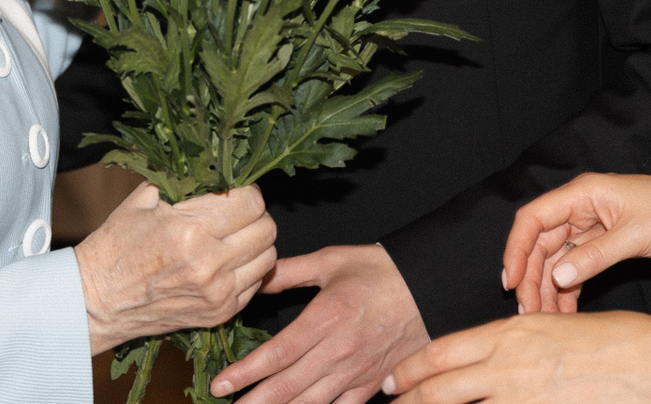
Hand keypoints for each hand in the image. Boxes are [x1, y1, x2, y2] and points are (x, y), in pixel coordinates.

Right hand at [74, 183, 277, 355]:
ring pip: (267, 258)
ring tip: (233, 239)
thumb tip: (217, 169)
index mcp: (190, 230)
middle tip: (237, 214)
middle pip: (266, 229)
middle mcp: (208, 264)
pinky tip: (226, 264)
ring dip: (255, 244)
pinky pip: (255, 285)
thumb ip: (183, 182)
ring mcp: (216, 293)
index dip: (247, 192)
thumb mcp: (143, 200)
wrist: (95, 302)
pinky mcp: (218, 314)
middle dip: (255, 216)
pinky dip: (247, 271)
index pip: (251, 202)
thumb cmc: (115, 247)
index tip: (235, 192)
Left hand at [211, 243, 427, 403]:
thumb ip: (290, 271)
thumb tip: (257, 277)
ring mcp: (357, 372)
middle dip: (254, 401)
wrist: (430, 286)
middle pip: (288, 386)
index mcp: (326, 318)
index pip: (277, 354)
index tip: (220, 384)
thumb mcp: (332, 260)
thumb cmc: (381, 270)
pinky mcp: (373, 384)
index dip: (245, 373)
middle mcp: (339, 351)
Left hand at [387, 311, 650, 403]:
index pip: (443, 353)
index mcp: (511, 334)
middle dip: (410, 400)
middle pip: (441, 388)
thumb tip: (492, 357)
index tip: (393, 380)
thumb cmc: (617, 339)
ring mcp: (525, 397)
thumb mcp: (557, 327)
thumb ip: (518, 343)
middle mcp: (510, 365)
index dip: (410, 370)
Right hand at [503, 173, 650, 313]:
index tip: (512, 281)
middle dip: (532, 277)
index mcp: (584, 193)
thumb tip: (558, 277)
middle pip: (541, 243)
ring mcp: (594, 227)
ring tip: (546, 319)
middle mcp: (583, 208)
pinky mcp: (607, 244)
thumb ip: (594, 256)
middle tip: (529, 311)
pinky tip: (567, 312)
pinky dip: (570, 288)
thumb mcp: (635, 235)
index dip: (516, 249)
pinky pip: (578, 267)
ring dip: (549, 287)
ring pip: (557, 259)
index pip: (534, 218)